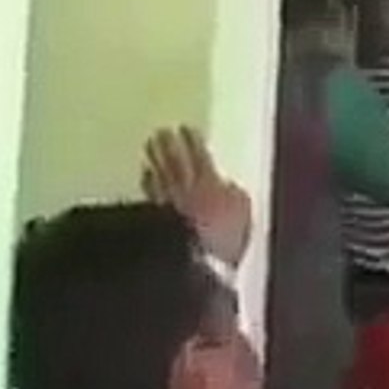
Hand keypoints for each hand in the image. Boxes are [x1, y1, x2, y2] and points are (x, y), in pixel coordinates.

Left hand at [141, 126, 251, 266]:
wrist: (190, 258)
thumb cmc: (222, 239)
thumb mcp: (242, 214)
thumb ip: (235, 195)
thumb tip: (228, 187)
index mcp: (210, 182)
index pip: (200, 155)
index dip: (192, 141)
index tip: (186, 129)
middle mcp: (184, 187)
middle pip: (175, 161)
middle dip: (169, 145)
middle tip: (162, 132)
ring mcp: (166, 202)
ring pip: (159, 173)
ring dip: (155, 159)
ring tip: (150, 147)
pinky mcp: (153, 219)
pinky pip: (151, 193)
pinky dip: (148, 182)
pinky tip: (145, 175)